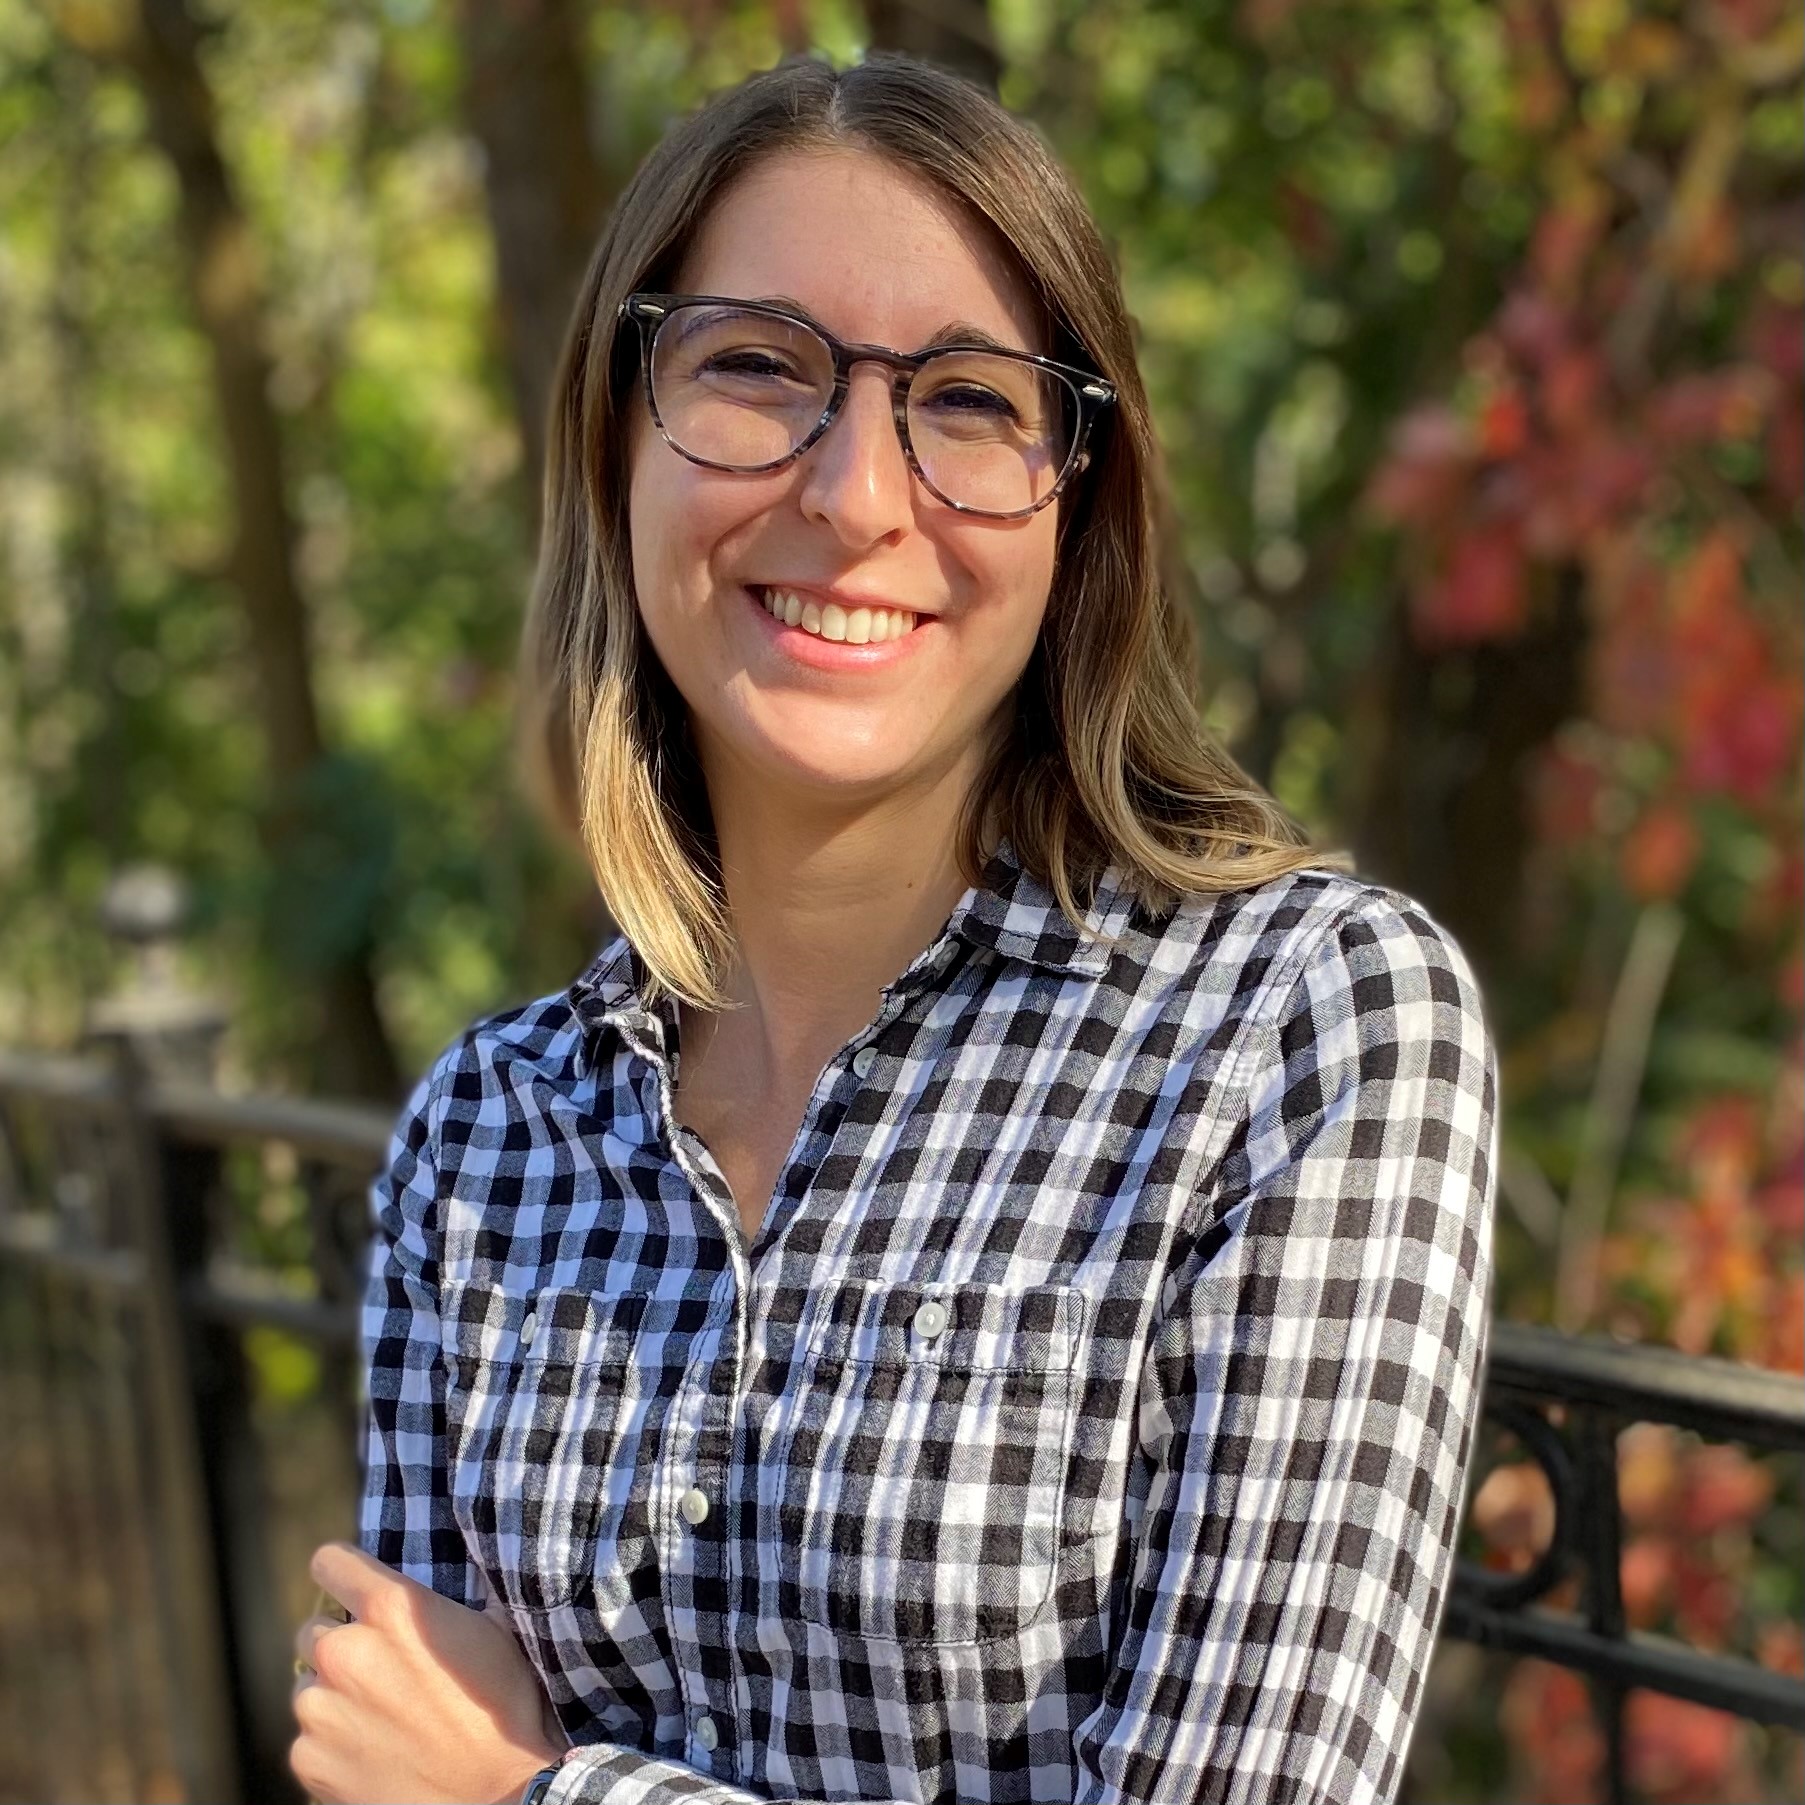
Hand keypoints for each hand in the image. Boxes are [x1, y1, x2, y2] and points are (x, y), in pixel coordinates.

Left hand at [289, 1542, 563, 1804]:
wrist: (497, 1794)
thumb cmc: (503, 1708)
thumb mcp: (491, 1630)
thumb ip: (445, 1601)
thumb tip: (449, 1577)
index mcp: (391, 1607)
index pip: (329, 1562)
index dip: (341, 1573)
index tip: (350, 1587)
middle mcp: (345, 1652)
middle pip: (314, 1629)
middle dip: (342, 1644)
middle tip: (380, 1669)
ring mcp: (321, 1709)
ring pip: (308, 1686)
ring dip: (334, 1695)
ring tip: (381, 1717)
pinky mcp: (308, 1760)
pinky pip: (307, 1738)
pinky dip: (329, 1743)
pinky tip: (372, 1751)